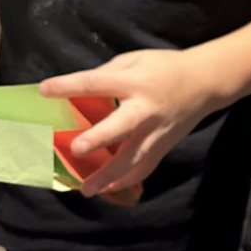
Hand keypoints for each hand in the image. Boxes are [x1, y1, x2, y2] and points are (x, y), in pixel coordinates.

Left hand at [40, 47, 229, 196]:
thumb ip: (107, 74)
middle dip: (99, 138)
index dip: (70, 86)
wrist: (205, 84)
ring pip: (133, 158)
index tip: (45, 90)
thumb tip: (77, 91)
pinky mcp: (163, 147)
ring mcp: (156, 132)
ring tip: (87, 190)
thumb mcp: (135, 60)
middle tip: (77, 149)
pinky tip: (107, 190)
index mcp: (135, 82)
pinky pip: (144, 168)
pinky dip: (126, 182)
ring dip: (110, 176)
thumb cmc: (165, 68)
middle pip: (121, 126)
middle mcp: (146, 110)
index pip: (97, 84)